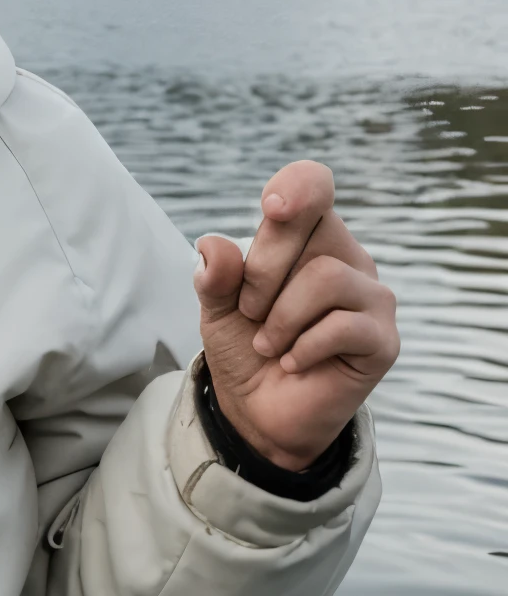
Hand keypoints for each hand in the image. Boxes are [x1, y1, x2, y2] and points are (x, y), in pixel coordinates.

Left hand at [194, 160, 397, 472]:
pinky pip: (344, 325)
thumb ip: (216, 276)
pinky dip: (303, 346)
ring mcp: (371, 298)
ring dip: (282, 315)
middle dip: (262, 270)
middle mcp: (347, 258)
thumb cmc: (245, 345)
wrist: (260, 409)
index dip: (297, 187)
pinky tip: (291, 362)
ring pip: (326, 276)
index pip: (315, 185)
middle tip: (248, 310)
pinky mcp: (383, 340)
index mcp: (309, 237)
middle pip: (313, 226)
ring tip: (268, 342)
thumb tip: (213, 247)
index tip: (272, 209)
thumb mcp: (217, 306)